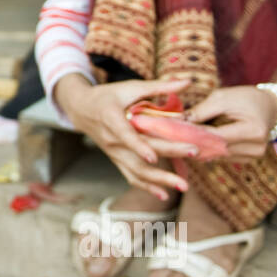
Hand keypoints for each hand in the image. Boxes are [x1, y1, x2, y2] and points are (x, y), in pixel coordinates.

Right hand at [58, 75, 196, 199]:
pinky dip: (147, 187)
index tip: (153, 157)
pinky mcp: (117, 160)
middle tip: (194, 152)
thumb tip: (187, 82)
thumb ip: (158, 87)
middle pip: (140, 154)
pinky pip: (131, 176)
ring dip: (160, 180)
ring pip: (137, 171)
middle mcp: (112, 140)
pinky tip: (165, 194)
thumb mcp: (130, 87)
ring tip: (184, 186)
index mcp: (112, 119)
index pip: (126, 135)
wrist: (83, 109)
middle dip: (169, 153)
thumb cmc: (108, 96)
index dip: (139, 147)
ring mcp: (114, 153)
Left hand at [182, 85, 276, 157]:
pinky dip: (209, 150)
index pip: (217, 136)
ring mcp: (253, 156)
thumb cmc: (245, 98)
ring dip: (199, 148)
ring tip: (180, 139)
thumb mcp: (222, 98)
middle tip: (171, 137)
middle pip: (216, 148)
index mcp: (254, 130)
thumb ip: (201, 111)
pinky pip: (222, 157)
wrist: (270, 107)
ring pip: (217, 155)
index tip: (173, 130)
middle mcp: (256, 147)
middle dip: (193, 142)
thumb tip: (179, 122)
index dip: (194, 133)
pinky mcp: (248, 159)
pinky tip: (196, 144)